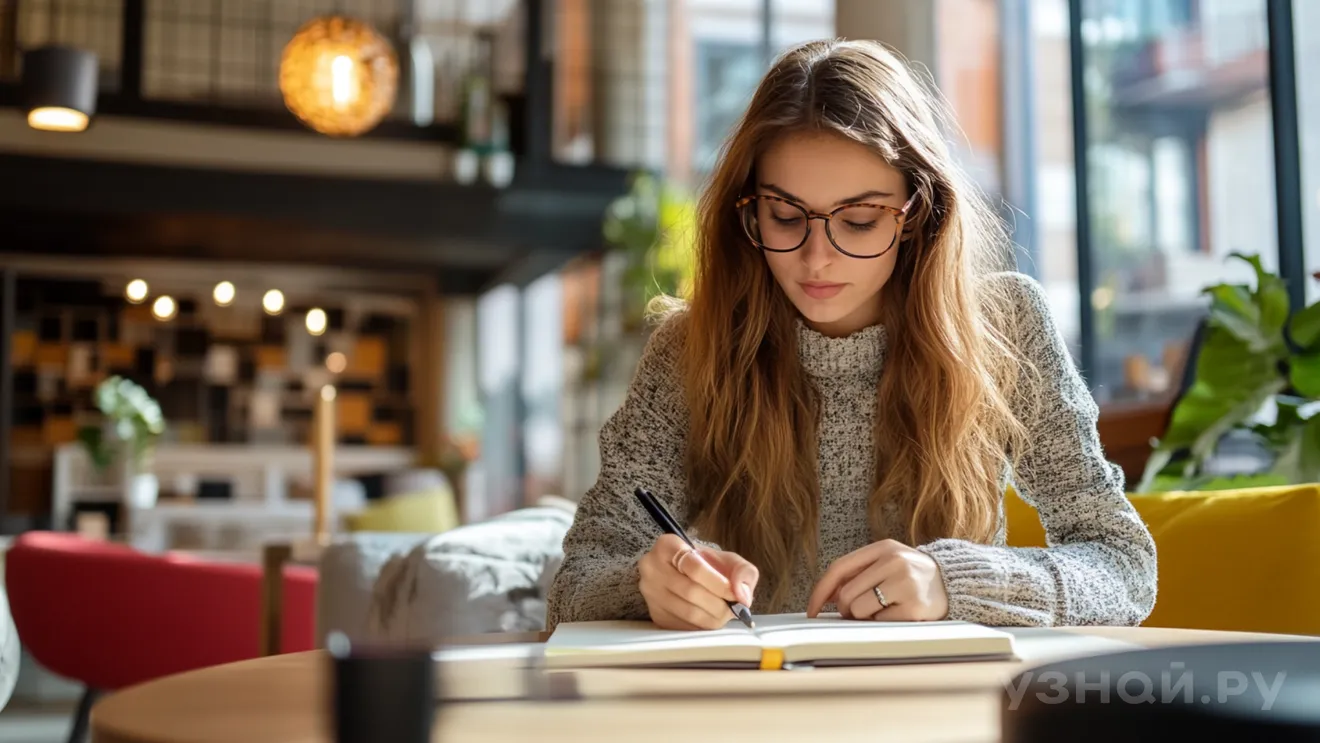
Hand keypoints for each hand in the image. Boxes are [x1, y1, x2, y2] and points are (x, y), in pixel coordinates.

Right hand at [638, 534, 758, 629]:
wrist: (683, 574)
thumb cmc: (706, 565)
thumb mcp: (727, 559)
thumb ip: (743, 571)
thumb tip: (743, 596)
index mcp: (667, 545)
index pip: (694, 567)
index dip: (719, 584)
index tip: (736, 595)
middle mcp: (651, 567)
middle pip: (690, 592)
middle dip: (718, 605)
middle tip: (734, 610)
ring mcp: (650, 593)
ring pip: (687, 612)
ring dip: (712, 618)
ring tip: (724, 615)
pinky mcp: (655, 614)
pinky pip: (682, 626)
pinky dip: (702, 627)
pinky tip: (710, 620)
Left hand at [806, 539, 947, 620]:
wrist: (955, 585)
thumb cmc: (913, 576)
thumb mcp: (888, 564)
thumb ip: (859, 573)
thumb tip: (829, 596)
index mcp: (884, 548)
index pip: (839, 568)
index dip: (821, 591)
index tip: (813, 609)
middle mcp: (895, 561)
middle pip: (846, 594)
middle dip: (846, 610)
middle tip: (859, 612)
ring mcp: (905, 584)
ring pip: (860, 610)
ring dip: (865, 617)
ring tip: (885, 609)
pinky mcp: (913, 607)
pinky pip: (880, 623)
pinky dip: (883, 624)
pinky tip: (900, 614)